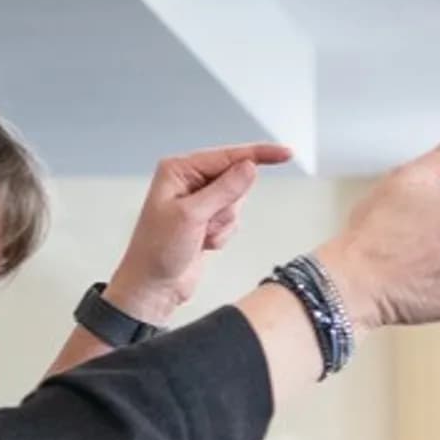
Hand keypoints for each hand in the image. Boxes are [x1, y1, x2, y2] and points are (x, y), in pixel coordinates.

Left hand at [106, 142, 292, 323]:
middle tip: (206, 223)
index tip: (285, 153)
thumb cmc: (158, 250)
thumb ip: (224, 189)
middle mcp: (189, 181)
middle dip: (228, 205)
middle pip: (235, 180)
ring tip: (201, 235)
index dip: (259, 155)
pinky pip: (232, 220)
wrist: (154, 286)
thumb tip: (251, 167)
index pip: (227, 156)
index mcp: (178, 170)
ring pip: (236, 202)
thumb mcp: (192, 216)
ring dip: (224, 223)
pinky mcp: (207, 218)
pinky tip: (203, 243)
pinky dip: (223, 234)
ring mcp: (199, 200)